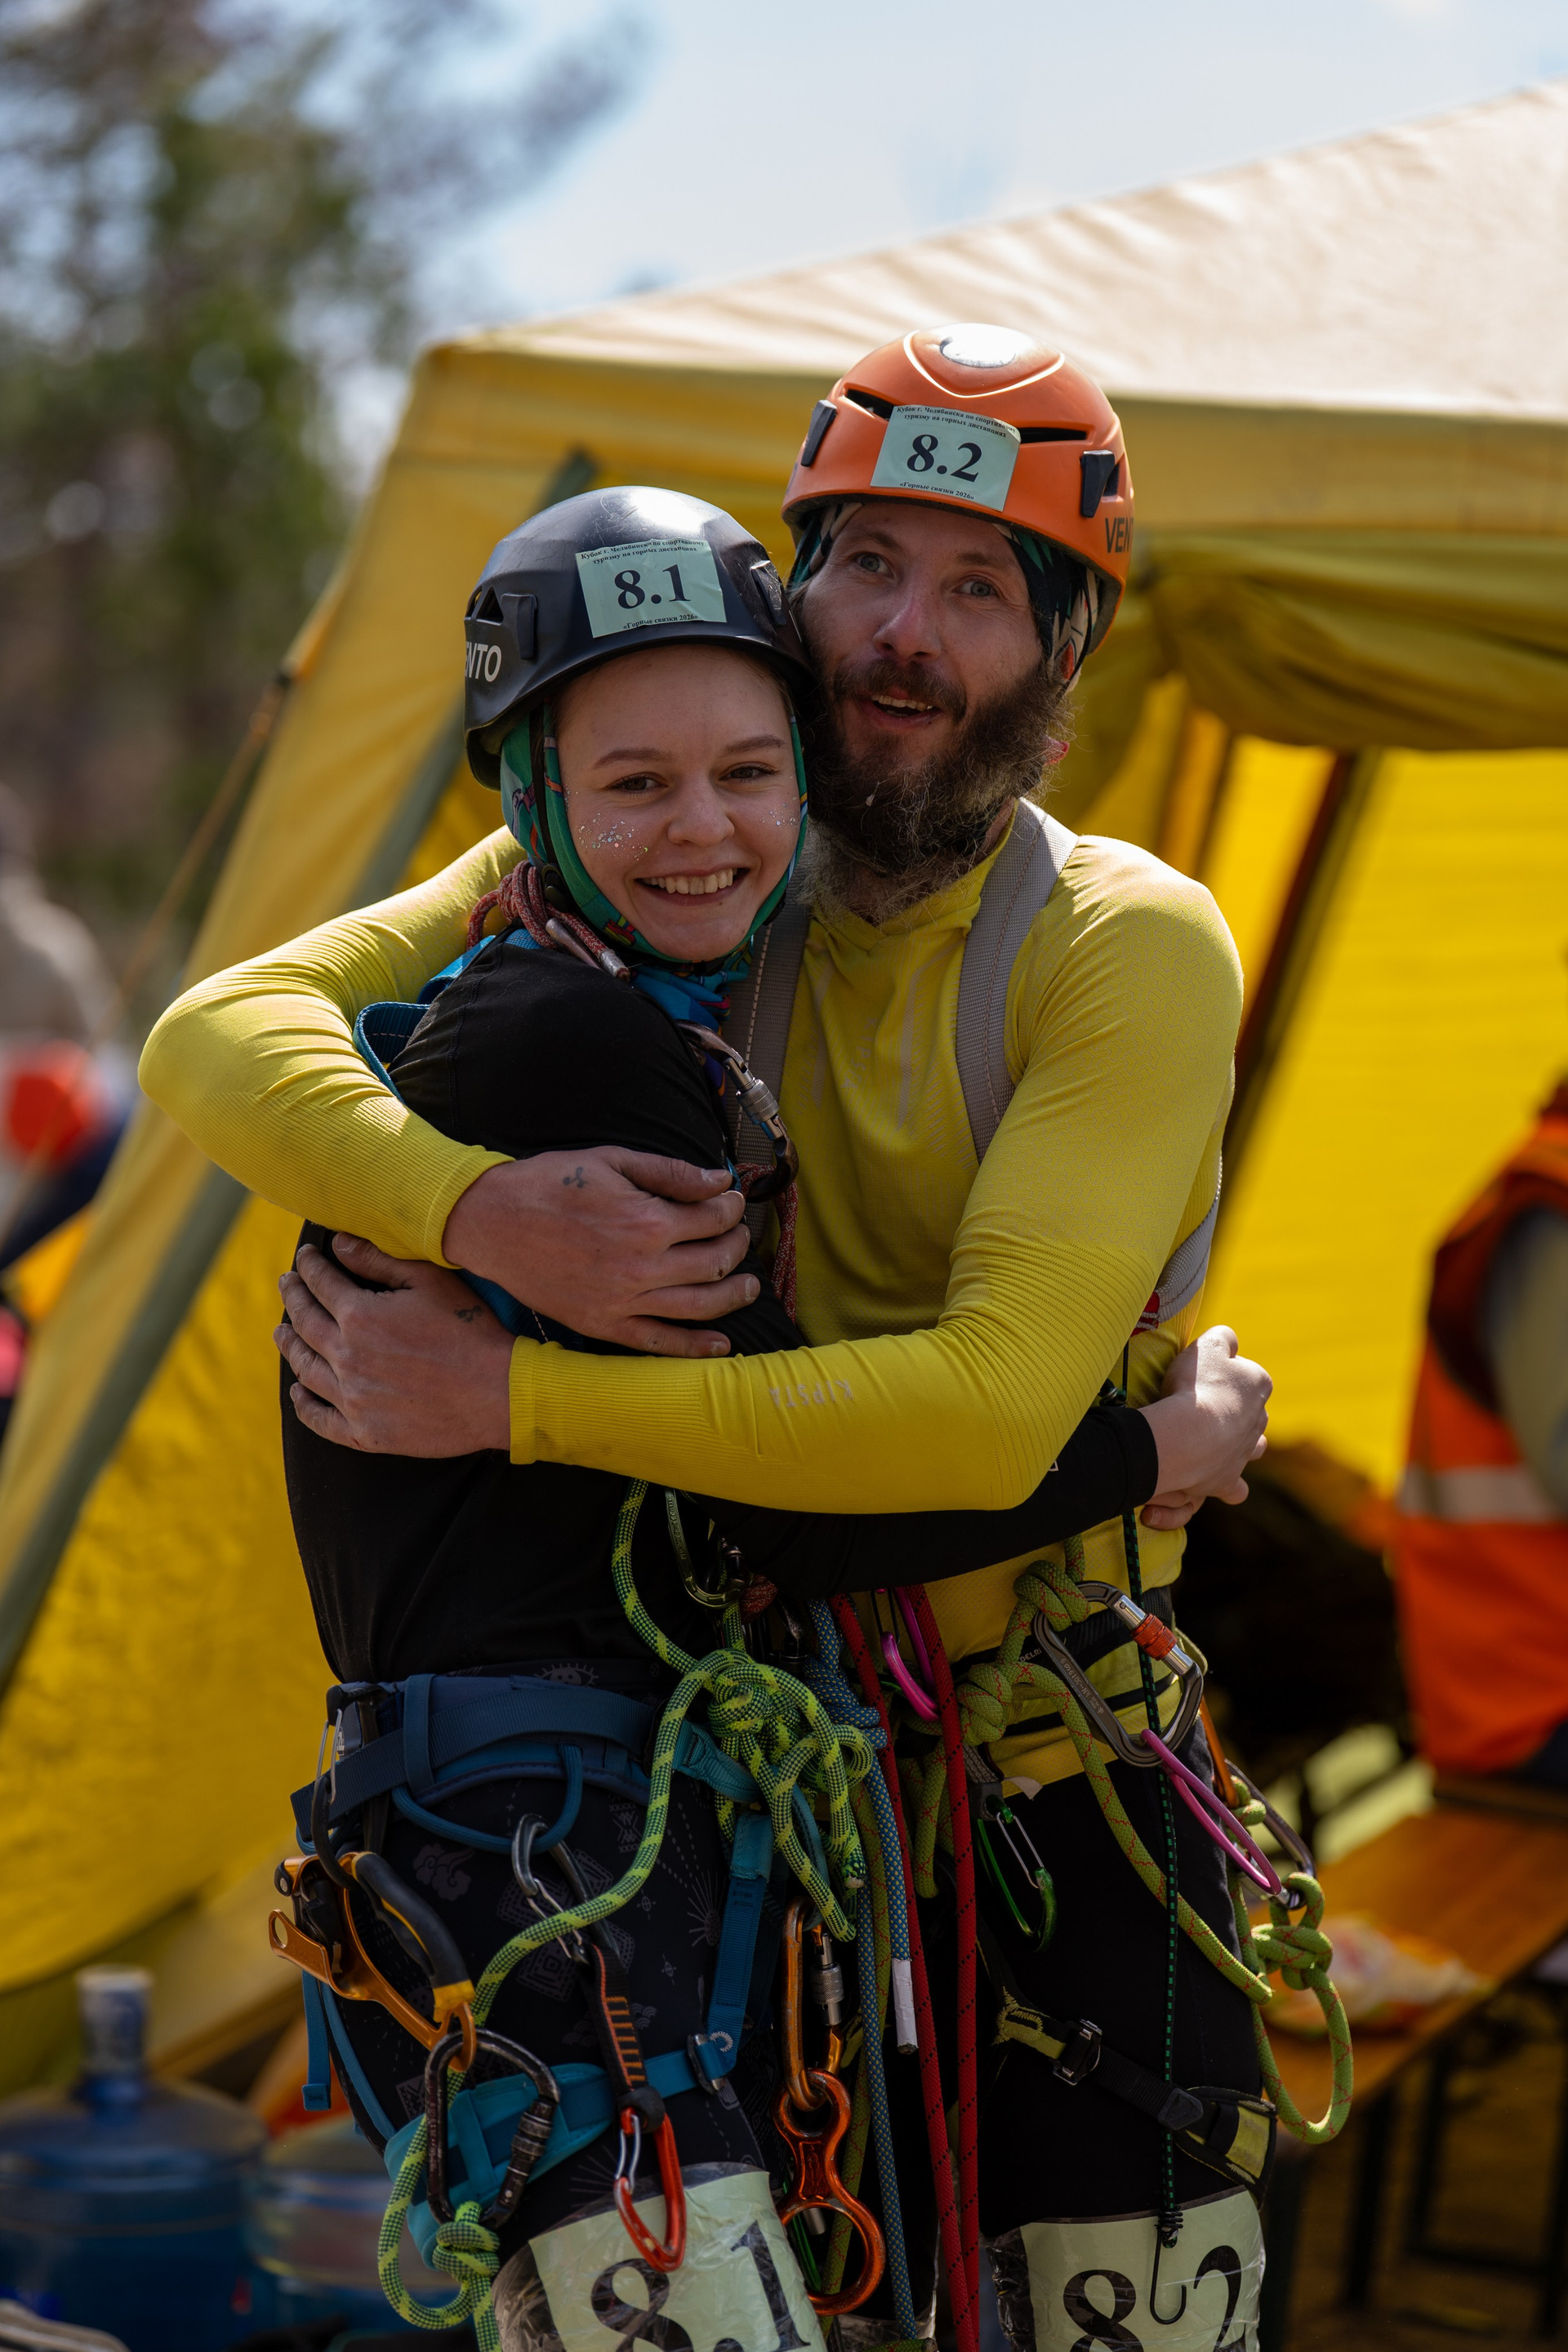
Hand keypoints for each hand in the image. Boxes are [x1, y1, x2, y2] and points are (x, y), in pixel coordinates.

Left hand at [275, 1237, 512, 1454]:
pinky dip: (304, 1404)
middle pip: (304, 1323)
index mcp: (359, 1316)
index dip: (309, 1266)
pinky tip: (298, 1392)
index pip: (320, 1283)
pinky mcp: (365, 1433)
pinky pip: (321, 1419)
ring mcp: (353, 1399)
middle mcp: (346, 1358)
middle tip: (286, 1284)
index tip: (304, 1256)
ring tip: (282, 1332)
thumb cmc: (470, 1331)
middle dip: (292, 1297)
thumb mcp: (429, 1281)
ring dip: (289, 1346)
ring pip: (305, 1369)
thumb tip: (338, 1243)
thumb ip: (379, 1259)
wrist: (498, 1393)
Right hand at [441, 1149, 757, 1358]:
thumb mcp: (613, 1161)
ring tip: (748, 1286)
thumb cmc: (550, 1183)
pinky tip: (721, 1344)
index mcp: (647, 1221)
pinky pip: (660, 1344)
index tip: (731, 1201)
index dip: (730, 1208)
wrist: (491, 1220)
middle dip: (736, 1246)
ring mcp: (623, 1302)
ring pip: (699, 1306)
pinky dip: (695, 1347)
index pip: (713, 1219)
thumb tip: (719, 1179)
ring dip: (733, 1295)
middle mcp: (642, 1267)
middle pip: (714, 1262)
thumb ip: (671, 1172)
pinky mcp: (603, 1325)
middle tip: (739, 1236)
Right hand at [1138, 1325, 1270, 1530]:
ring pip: (1253, 1448)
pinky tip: (1214, 1478)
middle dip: (1235, 1409)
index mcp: (1258, 1384)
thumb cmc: (1197, 1386)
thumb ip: (1223, 1337)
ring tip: (1214, 1441)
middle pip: (1252, 1411)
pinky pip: (1236, 1488)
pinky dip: (1228, 1484)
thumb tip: (1230, 1338)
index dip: (1224, 1373)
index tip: (1201, 1375)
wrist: (1188, 1435)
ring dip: (1240, 1444)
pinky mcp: (1228, 1480)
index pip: (1248, 1375)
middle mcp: (1259, 1419)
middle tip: (1203, 1405)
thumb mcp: (1209, 1345)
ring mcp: (1245, 1452)